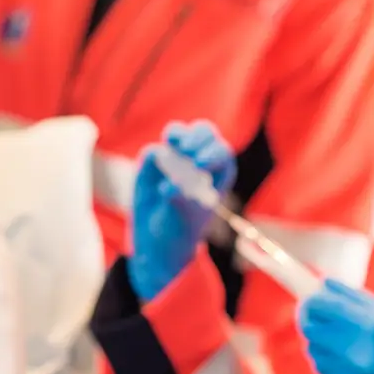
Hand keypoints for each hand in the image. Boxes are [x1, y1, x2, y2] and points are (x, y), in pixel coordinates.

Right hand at [129, 120, 235, 302]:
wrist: (156, 240)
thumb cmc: (181, 228)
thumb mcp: (186, 217)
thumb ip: (181, 199)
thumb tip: (172, 186)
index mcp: (218, 172)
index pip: (220, 152)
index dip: (211, 152)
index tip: (199, 165)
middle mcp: (198, 160)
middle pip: (203, 133)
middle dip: (197, 136)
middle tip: (186, 149)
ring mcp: (175, 158)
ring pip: (177, 133)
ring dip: (176, 134)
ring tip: (171, 143)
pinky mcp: (153, 163)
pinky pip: (154, 151)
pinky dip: (155, 156)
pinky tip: (155, 176)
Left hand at [298, 279, 373, 373]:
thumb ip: (356, 299)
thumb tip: (324, 283)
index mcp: (373, 327)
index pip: (320, 307)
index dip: (311, 300)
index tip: (311, 297)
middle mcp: (358, 353)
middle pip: (310, 329)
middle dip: (309, 318)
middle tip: (317, 313)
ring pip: (314, 351)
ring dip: (320, 340)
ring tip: (341, 338)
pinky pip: (325, 372)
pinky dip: (330, 362)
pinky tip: (350, 359)